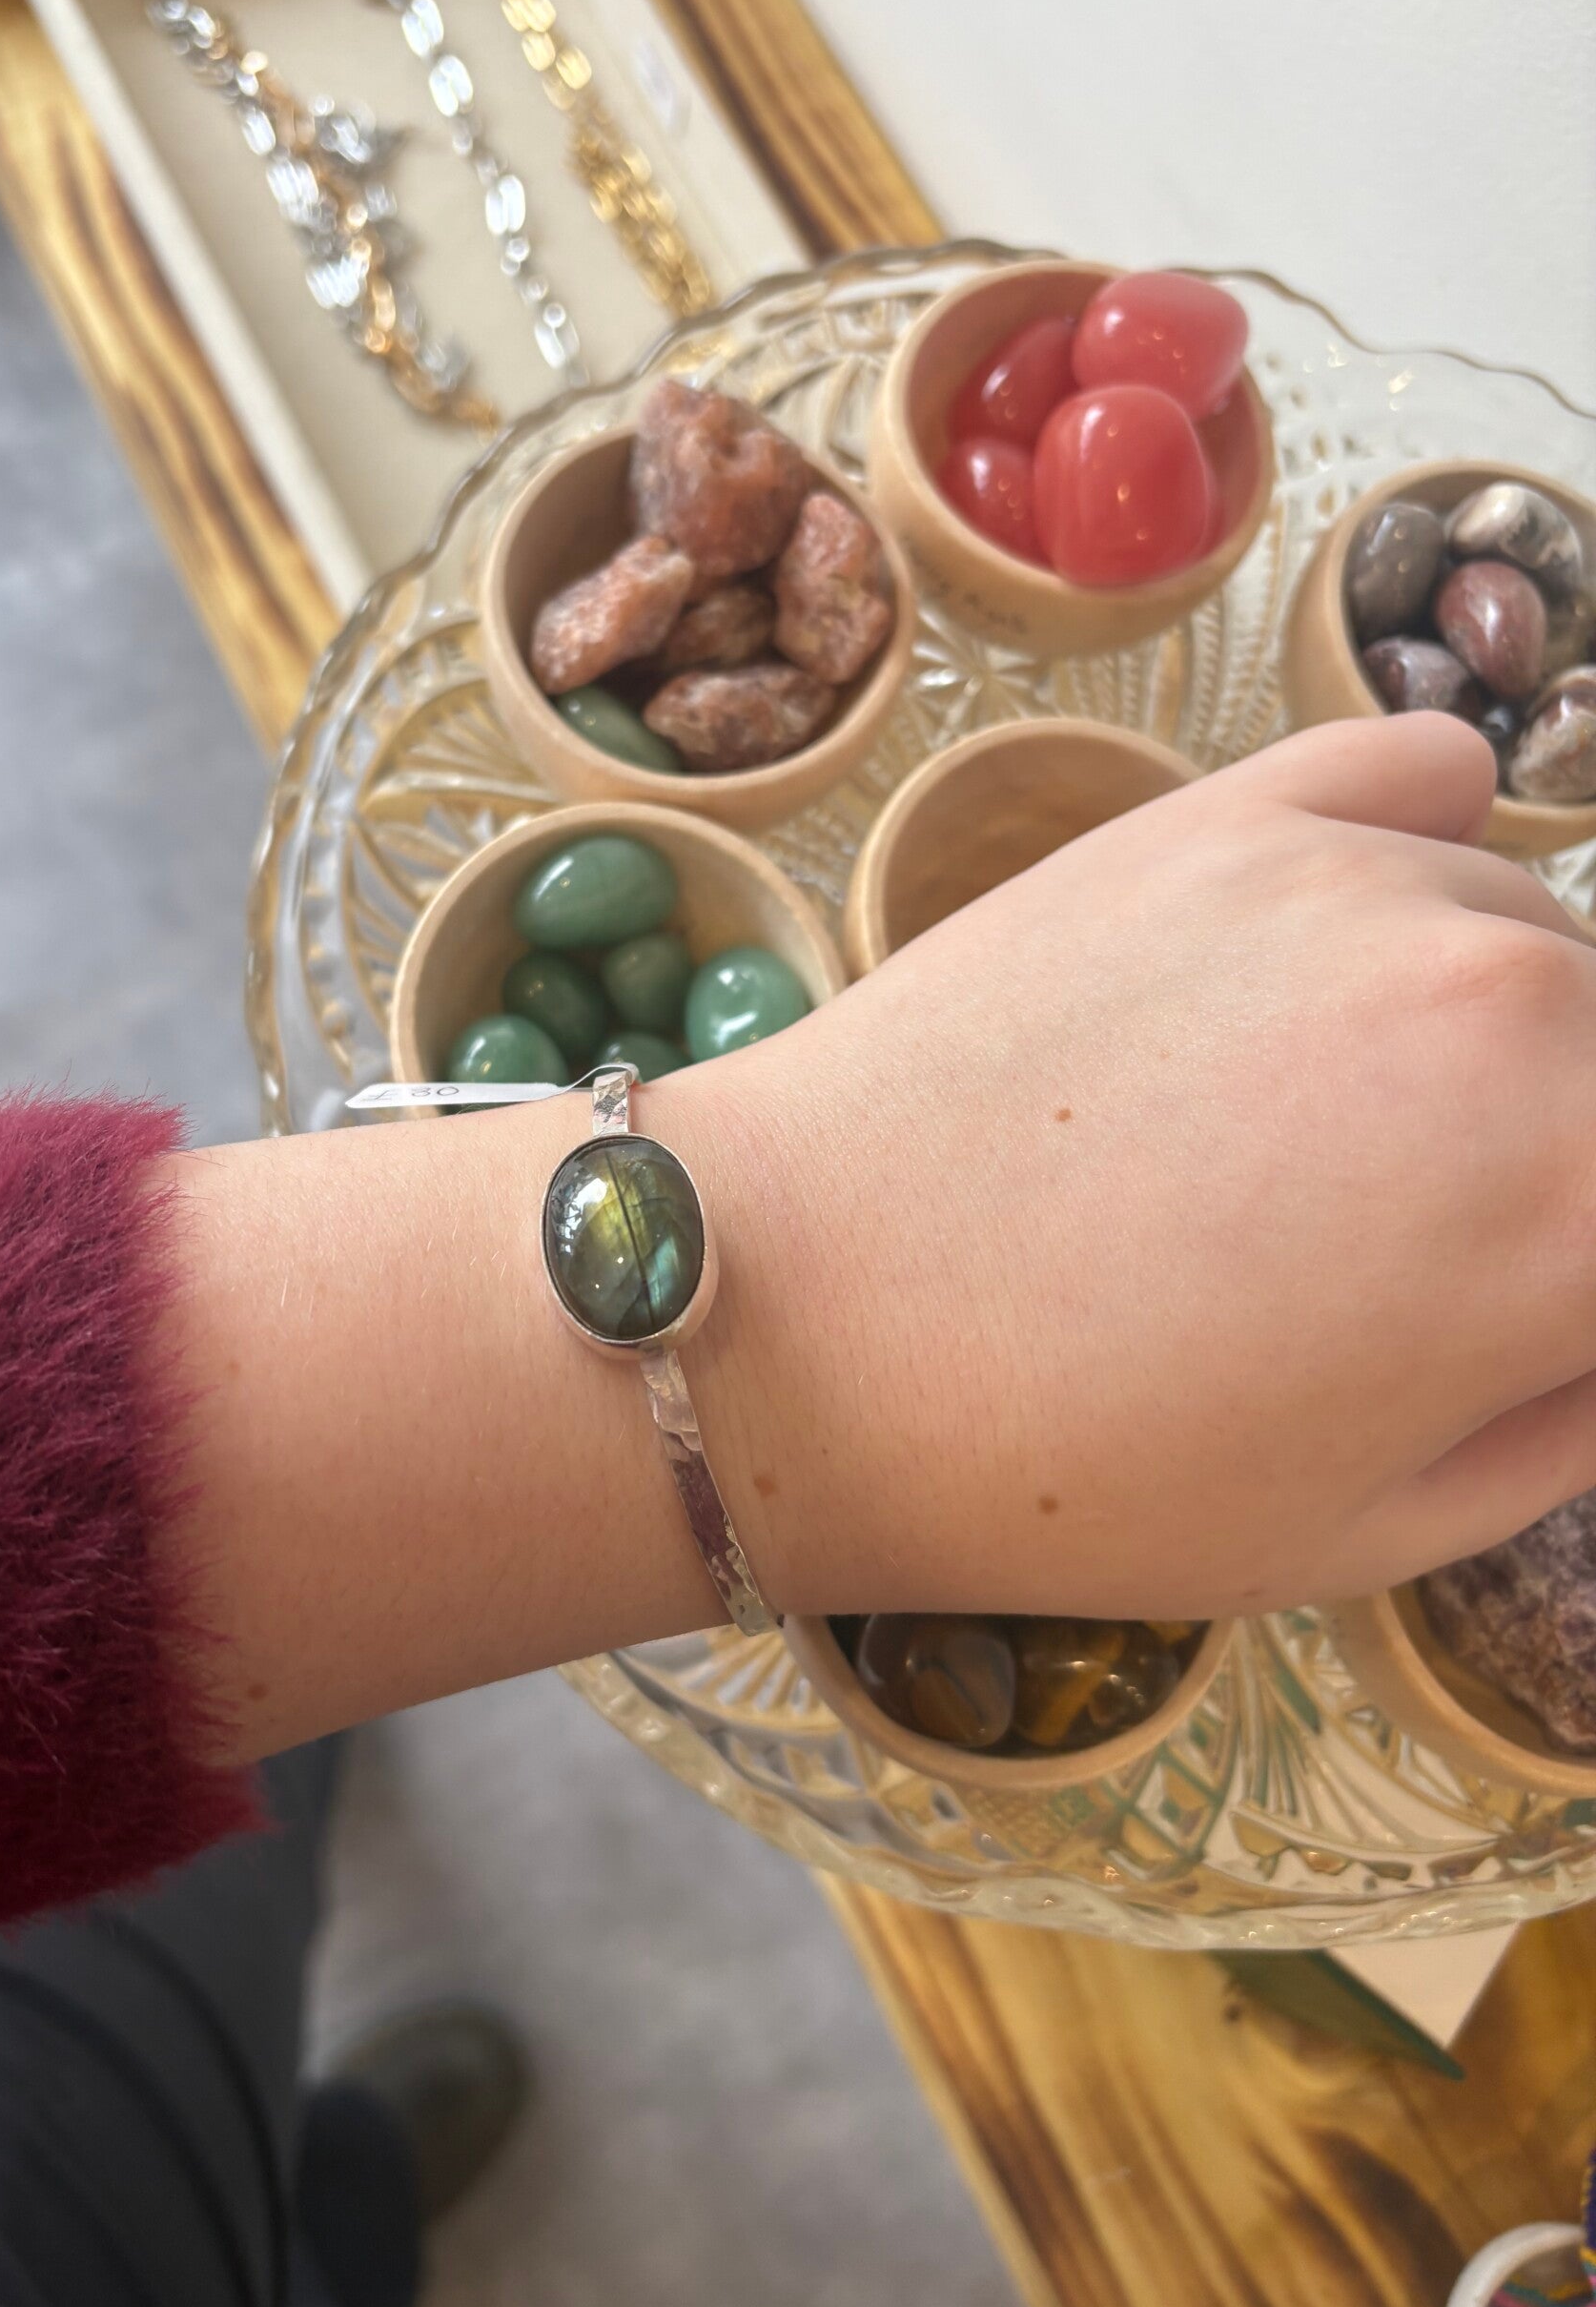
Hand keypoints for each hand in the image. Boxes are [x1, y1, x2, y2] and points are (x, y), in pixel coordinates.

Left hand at [685, 712, 1595, 1619]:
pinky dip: (1429, 853)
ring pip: (1537, 935)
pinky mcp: (1228, 812)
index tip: (1538, 1290)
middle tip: (1429, 1245)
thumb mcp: (1379, 1522)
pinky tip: (1355, 946)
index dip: (1586, 1259)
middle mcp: (1513, 1006)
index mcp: (1578, 1209)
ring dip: (1495, 1034)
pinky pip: (1422, 784)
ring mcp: (1364, 885)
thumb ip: (1577, 1406)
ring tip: (1328, 1142)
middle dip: (1559, 1164)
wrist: (790, 1320)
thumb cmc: (1071, 1471)